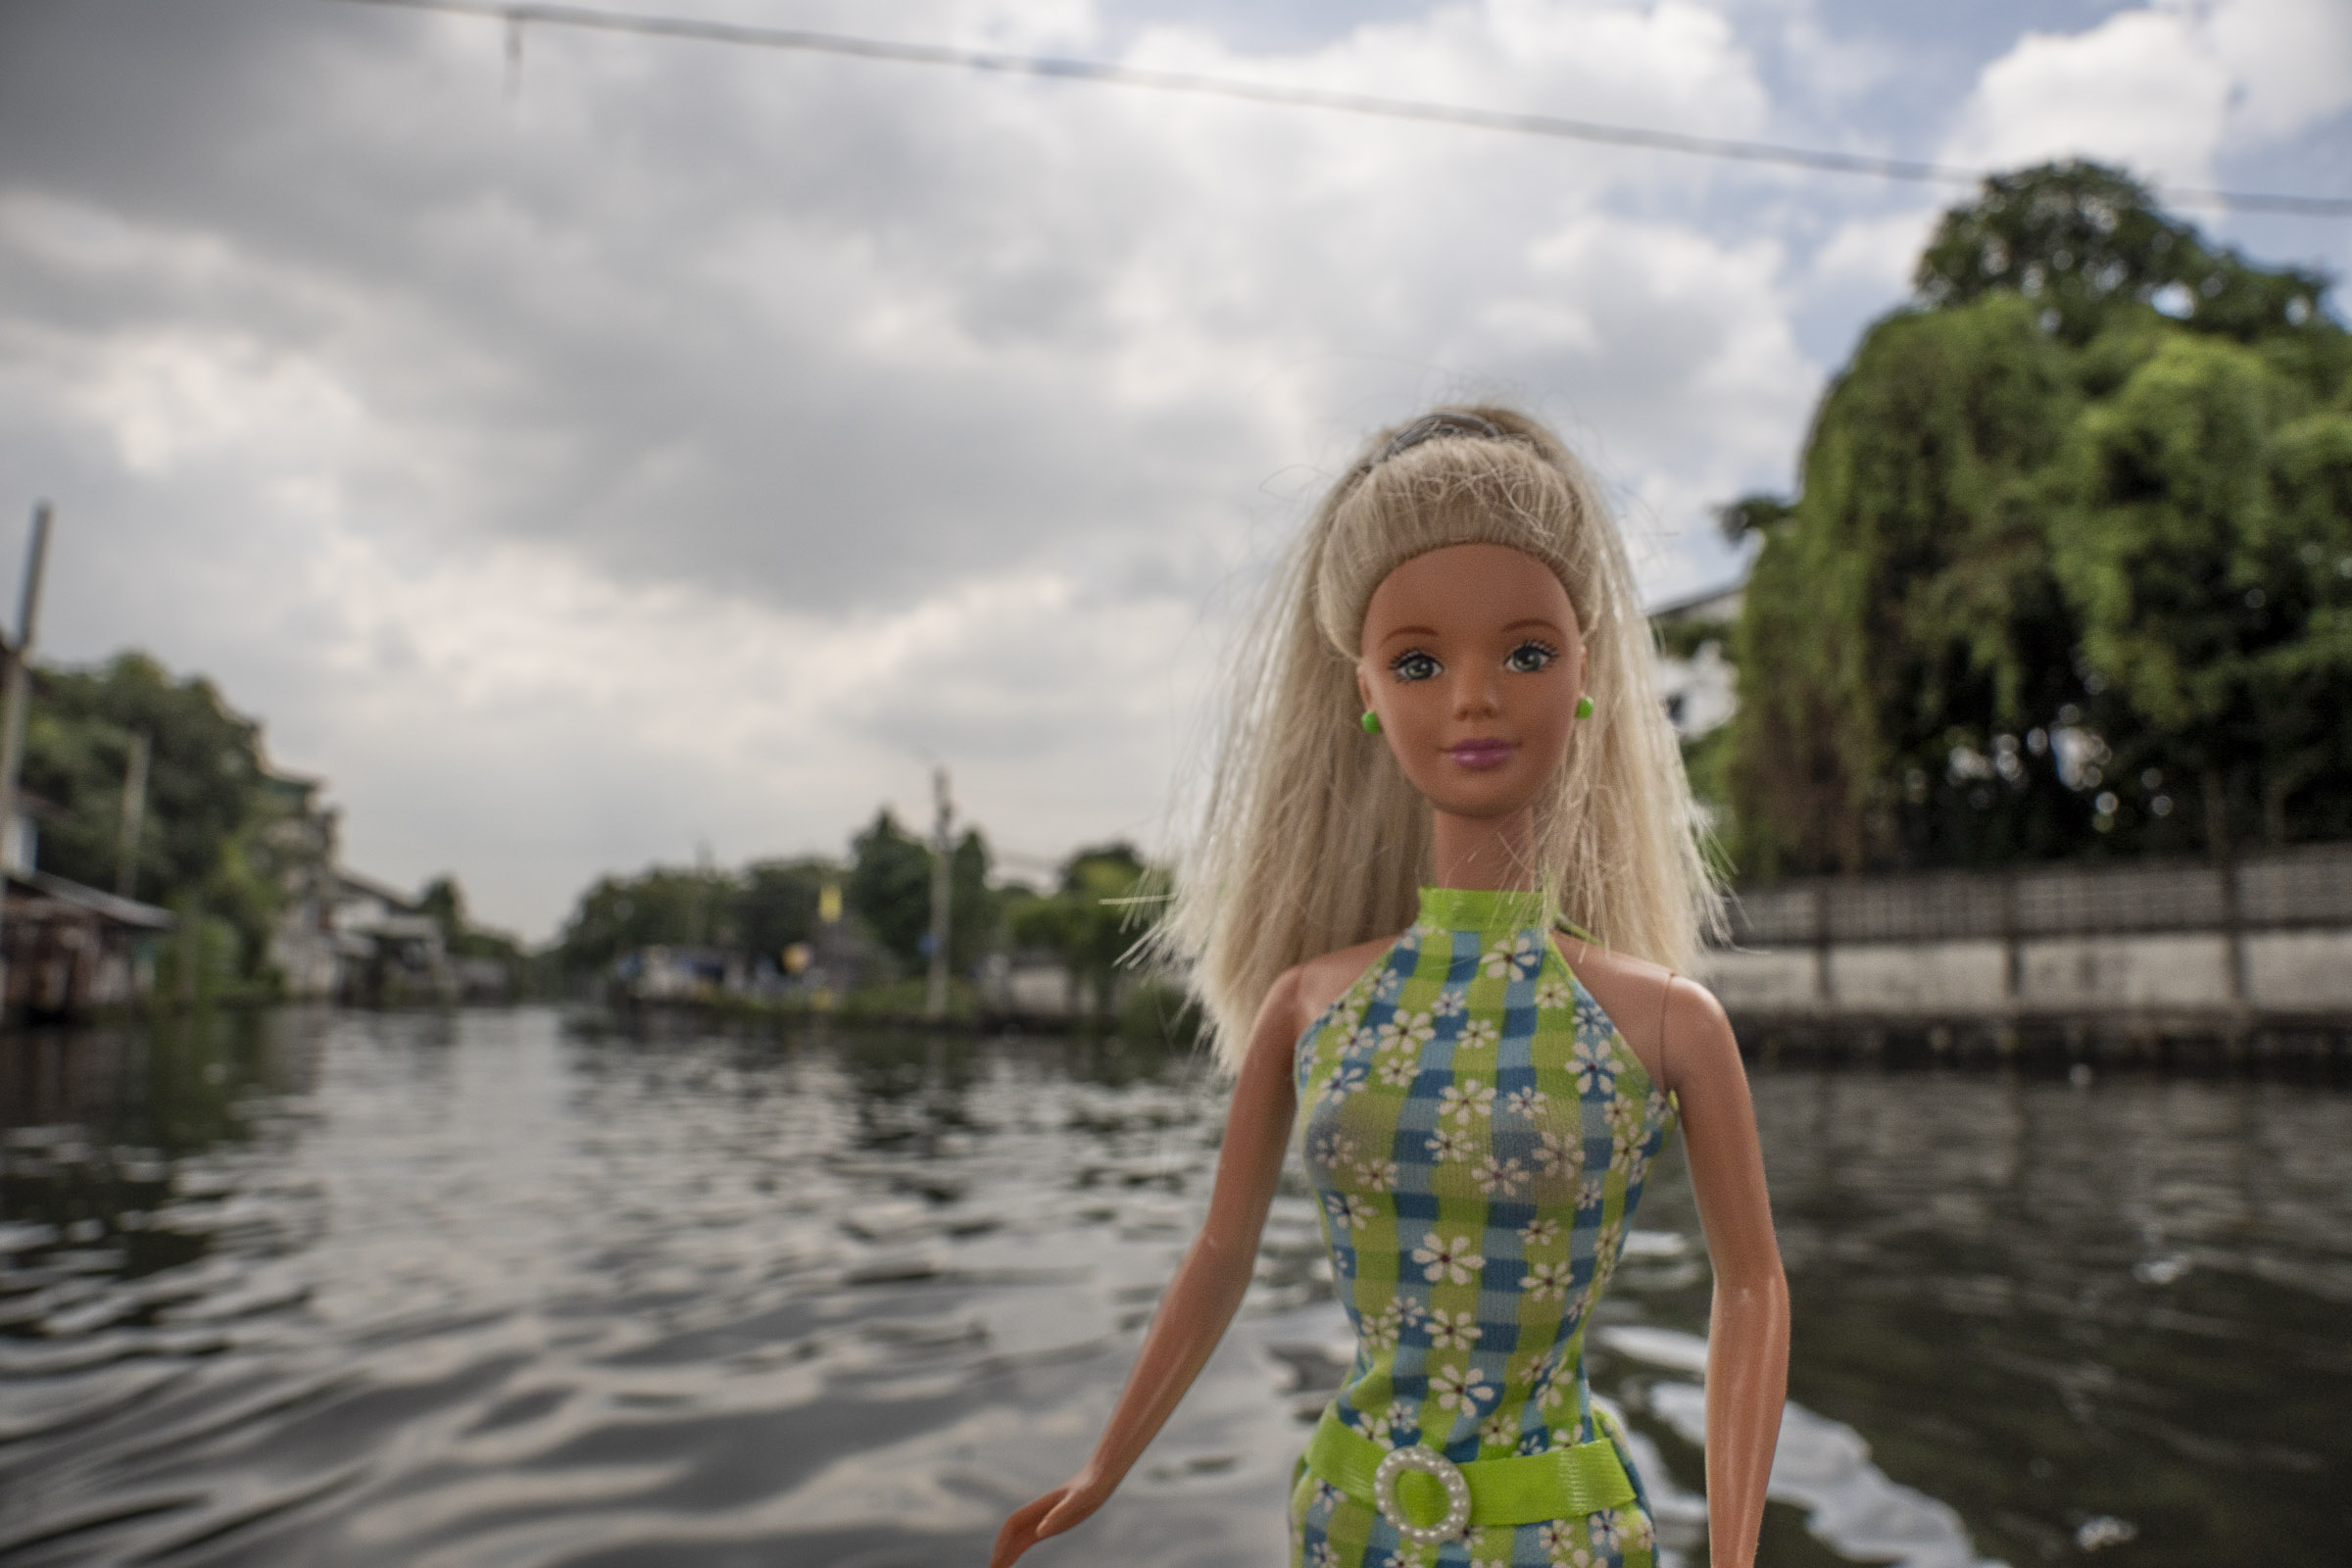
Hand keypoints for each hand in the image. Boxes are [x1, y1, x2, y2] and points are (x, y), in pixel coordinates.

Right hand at [988, 1471, 1111, 1566]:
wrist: (1101, 1475)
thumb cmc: (1092, 1485)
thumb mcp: (1079, 1498)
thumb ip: (1060, 1512)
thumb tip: (1040, 1532)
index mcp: (1040, 1508)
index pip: (1012, 1526)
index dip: (1001, 1543)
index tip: (995, 1562)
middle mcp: (1037, 1513)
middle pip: (1010, 1534)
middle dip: (999, 1551)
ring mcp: (1043, 1518)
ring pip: (1017, 1537)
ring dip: (1005, 1552)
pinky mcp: (1052, 1522)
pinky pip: (1027, 1538)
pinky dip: (1016, 1549)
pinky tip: (1013, 1558)